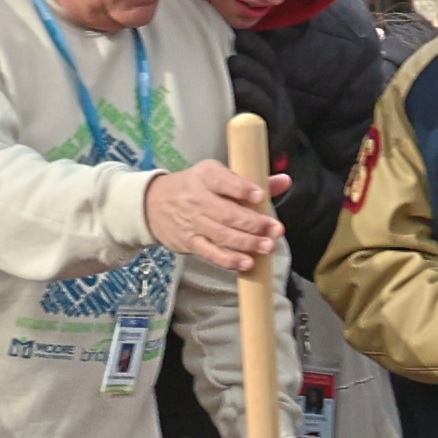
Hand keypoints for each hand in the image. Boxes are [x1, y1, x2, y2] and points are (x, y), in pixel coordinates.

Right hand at [144, 160, 288, 270]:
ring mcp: (193, 223)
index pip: (223, 181)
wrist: (153, 204)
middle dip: (253, 223)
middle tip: (275, 230)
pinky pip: (211, 253)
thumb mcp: (217, 175)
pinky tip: (247, 262)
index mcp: (206, 176)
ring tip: (267, 246)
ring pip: (221, 235)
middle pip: (227, 213)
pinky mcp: (190, 242)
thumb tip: (285, 181)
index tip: (260, 195)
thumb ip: (252, 180)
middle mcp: (198, 199)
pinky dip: (229, 259)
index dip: (242, 188)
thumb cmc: (195, 187)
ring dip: (246, 243)